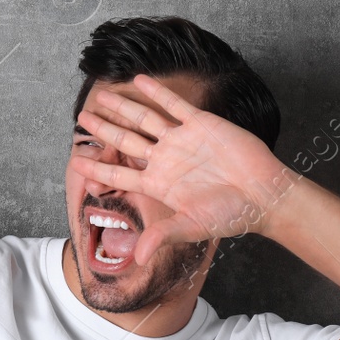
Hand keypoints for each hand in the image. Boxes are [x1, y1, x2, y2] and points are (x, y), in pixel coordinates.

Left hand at [70, 74, 300, 264]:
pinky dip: (157, 92)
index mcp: (158, 184)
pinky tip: (139, 81)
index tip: (76, 161)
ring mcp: (181, 141)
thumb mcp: (192, 226)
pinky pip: (174, 105)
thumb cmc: (230, 214)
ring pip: (144, 120)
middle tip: (82, 119)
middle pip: (125, 142)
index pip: (119, 176)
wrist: (264, 194)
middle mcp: (165, 160)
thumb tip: (137, 258)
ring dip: (123, 107)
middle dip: (103, 130)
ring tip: (101, 95)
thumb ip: (163, 236)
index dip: (97, 169)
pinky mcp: (200, 124)